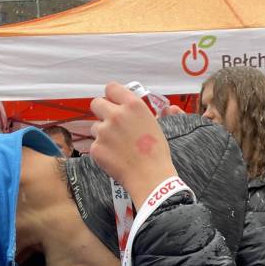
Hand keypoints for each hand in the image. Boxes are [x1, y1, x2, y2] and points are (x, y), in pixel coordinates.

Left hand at [89, 82, 177, 205]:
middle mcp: (116, 115)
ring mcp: (104, 131)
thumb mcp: (157, 125)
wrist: (150, 177)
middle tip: (111, 123)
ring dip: (102, 133)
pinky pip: (95, 145)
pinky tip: (115, 157)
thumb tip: (169, 107)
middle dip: (102, 111)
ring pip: (95, 126)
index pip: (111, 88)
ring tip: (118, 145)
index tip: (113, 102)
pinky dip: (102, 150)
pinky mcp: (96, 148)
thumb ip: (150, 113)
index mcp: (132, 105)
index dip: (112, 96)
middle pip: (96, 103)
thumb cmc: (157, 152)